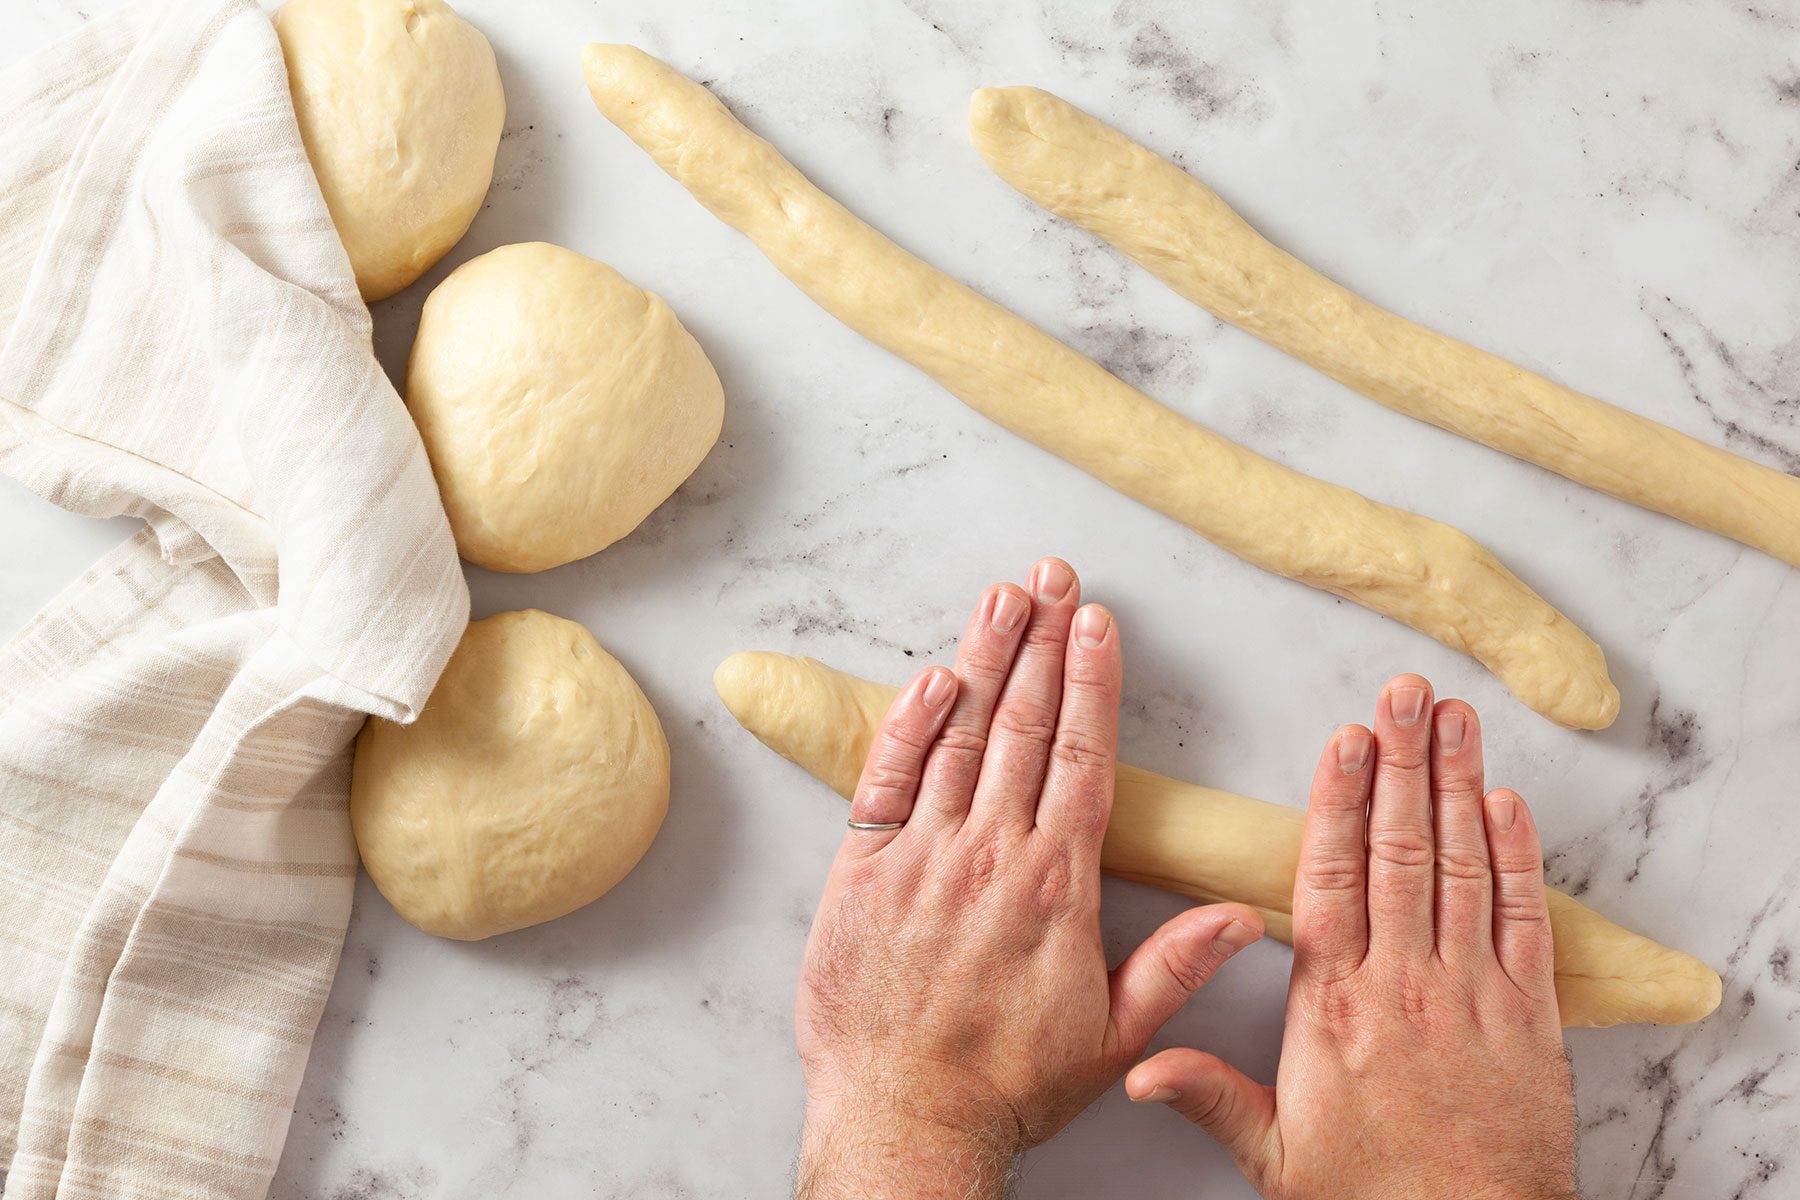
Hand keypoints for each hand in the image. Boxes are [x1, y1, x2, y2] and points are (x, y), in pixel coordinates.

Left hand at [794, 559, 1263, 1199]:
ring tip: (1003, 596)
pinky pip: (885, 780)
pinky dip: (908, 725)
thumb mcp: (1113, 1037)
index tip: (1097, 623)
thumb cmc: (1009, 1085)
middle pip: (1022, 726)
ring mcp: (921, 856)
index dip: (1091, 682)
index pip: (1082, 758)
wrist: (904, 1118)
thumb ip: (1175, 965)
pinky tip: (932, 677)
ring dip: (983, 659)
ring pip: (959, 737)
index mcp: (1056, 887)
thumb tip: (1241, 914)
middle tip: (1053, 577)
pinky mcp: (859, 870)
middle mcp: (990, 856)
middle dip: (1041, 643)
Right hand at [1126, 675, 1577, 1199]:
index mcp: (1335, 1007)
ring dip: (1457, 786)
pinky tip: (1506, 802)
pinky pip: (1525, 920)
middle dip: (1401, 763)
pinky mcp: (1531, 1016)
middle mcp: (1404, 985)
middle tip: (1404, 694)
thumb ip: (1209, 1095)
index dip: (1338, 802)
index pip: (1332, 879)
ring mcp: (1473, 994)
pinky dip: (1518, 857)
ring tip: (1453, 719)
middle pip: (1401, 852)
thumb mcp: (1274, 1154)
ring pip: (1463, 868)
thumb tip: (1140, 1068)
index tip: (1342, 740)